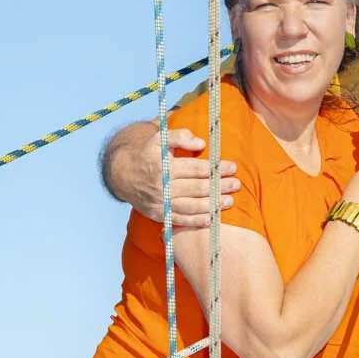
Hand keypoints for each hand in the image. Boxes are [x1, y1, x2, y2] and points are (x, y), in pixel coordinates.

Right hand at [120, 128, 237, 229]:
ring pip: (191, 206)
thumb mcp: (159, 138)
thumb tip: (201, 143)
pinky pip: (179, 220)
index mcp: (164, 165)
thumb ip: (180, 136)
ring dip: (212, 205)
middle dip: (220, 187)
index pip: (197, 168)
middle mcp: (162, 185)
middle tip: (236, 185)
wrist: (121, 173)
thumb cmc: (147, 153)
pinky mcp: (158, 213)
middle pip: (198, 188)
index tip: (232, 167)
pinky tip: (211, 219)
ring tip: (229, 201)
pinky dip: (196, 221)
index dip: (217, 169)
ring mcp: (160, 201)